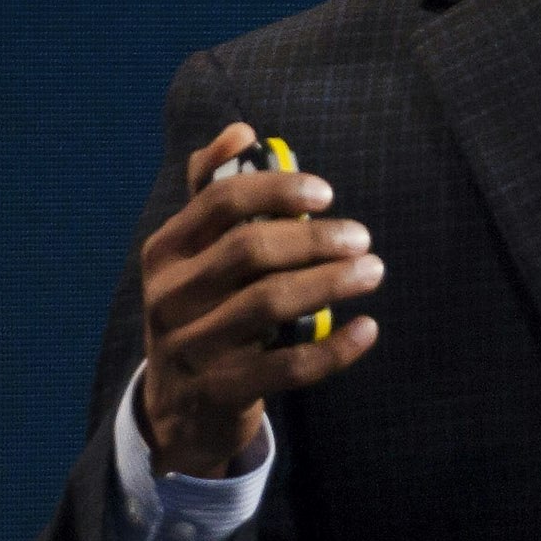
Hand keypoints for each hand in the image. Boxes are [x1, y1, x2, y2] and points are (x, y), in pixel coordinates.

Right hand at [136, 121, 385, 477]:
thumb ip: (214, 193)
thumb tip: (242, 131)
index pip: (219, 202)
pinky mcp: (219, 392)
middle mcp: (169, 296)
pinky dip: (333, 349)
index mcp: (166, 251)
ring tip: (374, 271)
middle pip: (248, 251)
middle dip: (313, 238)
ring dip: (330, 283)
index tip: (326, 193)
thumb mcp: (195, 256)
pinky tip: (369, 329)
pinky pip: (284, 368)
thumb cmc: (201, 310)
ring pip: (267, 305)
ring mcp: (190, 347)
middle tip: (362, 237)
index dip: (276, 190)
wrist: (178, 409)